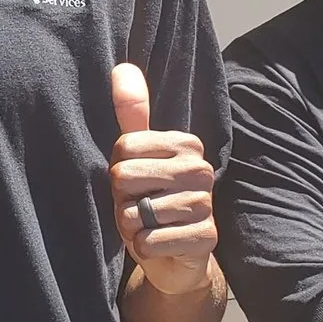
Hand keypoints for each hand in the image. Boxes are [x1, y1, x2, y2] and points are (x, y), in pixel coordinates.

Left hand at [109, 62, 217, 294]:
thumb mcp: (139, 156)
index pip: (123, 147)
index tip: (135, 181)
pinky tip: (157, 244)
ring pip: (134, 214)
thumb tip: (122, 67)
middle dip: (121, 199)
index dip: (117, 170)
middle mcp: (200, 170)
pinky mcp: (204, 238)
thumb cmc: (152, 198)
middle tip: (139, 206)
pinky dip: (144, 247)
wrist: (176, 254)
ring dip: (131, 226)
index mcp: (186, 144)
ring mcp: (205, 205)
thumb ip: (132, 113)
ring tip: (148, 225)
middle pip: (124, 178)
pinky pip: (149, 241)